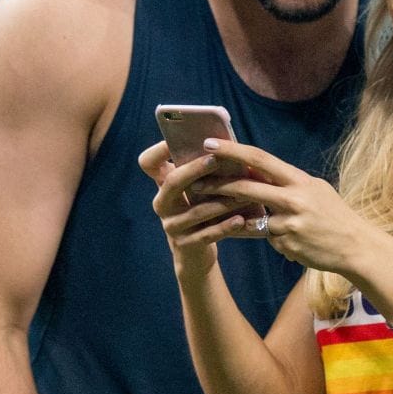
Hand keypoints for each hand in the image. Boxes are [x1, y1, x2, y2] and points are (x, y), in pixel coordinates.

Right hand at [138, 142, 258, 282]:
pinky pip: (206, 234)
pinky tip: (240, 220)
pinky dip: (225, 226)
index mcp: (163, 185)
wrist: (195, 254)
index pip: (148, 163)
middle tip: (216, 160)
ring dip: (221, 202)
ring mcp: (171, 225)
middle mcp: (162, 203)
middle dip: (194, 169)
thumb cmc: (202, 211)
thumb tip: (228, 144)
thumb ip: (204, 171)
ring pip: (195, 211)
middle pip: (172, 182)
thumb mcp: (197, 191)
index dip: (158, 150)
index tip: (176, 139)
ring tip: (244, 194)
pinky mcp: (185, 244)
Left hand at [184, 139, 378, 276]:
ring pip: (252, 218)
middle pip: (247, 188)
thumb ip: (285, 182)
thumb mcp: (314, 190)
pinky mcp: (287, 245)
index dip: (232, 151)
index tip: (210, 144)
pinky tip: (277, 239)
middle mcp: (294, 199)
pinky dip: (265, 237)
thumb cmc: (333, 215)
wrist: (355, 246)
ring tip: (229, 214)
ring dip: (237, 216)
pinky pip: (265, 239)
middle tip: (195, 182)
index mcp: (299, 180)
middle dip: (217, 185)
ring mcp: (290, 223)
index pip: (260, 159)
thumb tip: (255, 171)